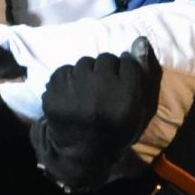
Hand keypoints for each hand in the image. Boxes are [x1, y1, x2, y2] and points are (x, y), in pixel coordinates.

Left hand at [30, 38, 162, 192]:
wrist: (82, 154)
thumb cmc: (116, 131)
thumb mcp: (138, 108)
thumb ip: (141, 73)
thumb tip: (140, 39)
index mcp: (125, 95)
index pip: (128, 62)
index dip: (125, 71)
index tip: (121, 82)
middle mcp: (100, 88)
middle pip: (106, 59)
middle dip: (106, 70)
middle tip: (103, 88)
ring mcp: (74, 89)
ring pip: (85, 62)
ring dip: (87, 74)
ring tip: (87, 92)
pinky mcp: (54, 92)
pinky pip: (64, 70)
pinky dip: (69, 80)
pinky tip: (72, 95)